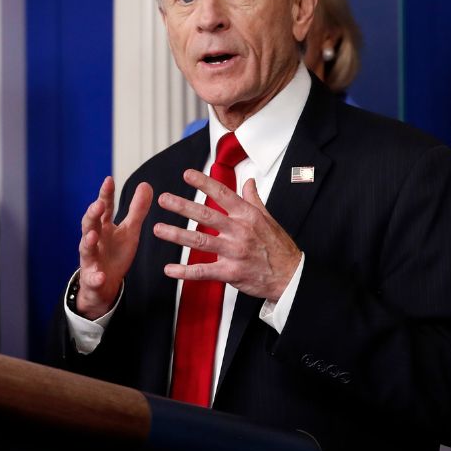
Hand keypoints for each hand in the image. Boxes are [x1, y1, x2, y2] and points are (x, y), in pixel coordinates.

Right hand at [76, 177, 152, 318]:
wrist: (105, 284)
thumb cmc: (115, 253)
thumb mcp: (130, 231)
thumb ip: (137, 210)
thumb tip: (146, 184)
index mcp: (103, 227)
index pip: (104, 208)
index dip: (105, 195)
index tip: (109, 180)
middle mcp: (93, 240)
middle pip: (89, 224)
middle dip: (92, 214)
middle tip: (99, 204)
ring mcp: (90, 259)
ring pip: (86, 248)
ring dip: (88, 242)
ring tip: (93, 236)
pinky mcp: (92, 279)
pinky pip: (93, 278)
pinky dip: (95, 277)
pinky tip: (99, 276)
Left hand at [153, 171, 300, 300]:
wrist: (291, 276)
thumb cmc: (279, 247)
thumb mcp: (269, 218)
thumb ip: (254, 199)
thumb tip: (248, 181)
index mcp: (247, 216)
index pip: (223, 194)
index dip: (204, 183)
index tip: (187, 174)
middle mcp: (239, 231)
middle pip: (206, 215)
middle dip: (182, 206)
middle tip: (164, 199)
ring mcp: (234, 252)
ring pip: (200, 241)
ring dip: (176, 235)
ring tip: (158, 229)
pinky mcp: (231, 272)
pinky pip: (204, 271)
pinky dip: (185, 272)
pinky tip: (169, 269)